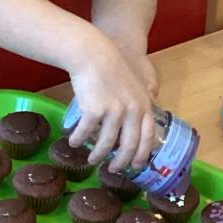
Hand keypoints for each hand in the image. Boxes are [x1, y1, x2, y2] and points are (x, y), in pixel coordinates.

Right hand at [66, 35, 158, 172]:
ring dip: (98, 155)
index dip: (142, 155)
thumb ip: (140, 101)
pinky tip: (74, 142)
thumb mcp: (135, 83)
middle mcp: (131, 111)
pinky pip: (86, 133)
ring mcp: (113, 111)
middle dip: (120, 162)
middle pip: (128, 146)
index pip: (147, 137)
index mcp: (143, 105)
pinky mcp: (94, 110)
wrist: (93, 53)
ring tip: (91, 160)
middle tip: (113, 169)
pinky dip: (79, 140)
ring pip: (106, 144)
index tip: (136, 166)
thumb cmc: (112, 65)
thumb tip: (141, 120)